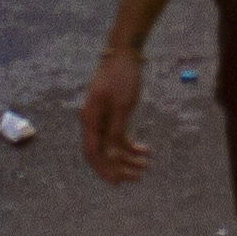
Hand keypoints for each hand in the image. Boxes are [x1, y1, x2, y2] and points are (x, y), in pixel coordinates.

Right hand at [79, 45, 152, 183]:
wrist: (124, 53)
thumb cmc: (122, 76)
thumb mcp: (123, 103)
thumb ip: (116, 128)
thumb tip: (113, 151)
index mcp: (90, 119)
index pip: (92, 152)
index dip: (103, 169)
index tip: (117, 182)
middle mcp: (92, 121)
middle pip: (101, 153)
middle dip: (117, 168)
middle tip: (136, 178)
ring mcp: (101, 118)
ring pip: (111, 147)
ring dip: (127, 158)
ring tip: (145, 166)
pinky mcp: (111, 114)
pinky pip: (118, 136)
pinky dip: (130, 145)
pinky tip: (146, 151)